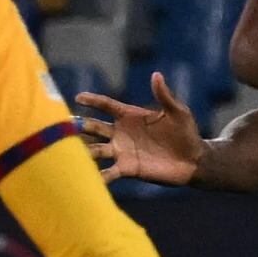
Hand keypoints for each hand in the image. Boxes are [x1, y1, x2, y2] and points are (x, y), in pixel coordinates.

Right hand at [76, 73, 205, 184]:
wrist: (194, 160)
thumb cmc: (186, 133)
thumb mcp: (177, 112)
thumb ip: (164, 96)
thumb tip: (156, 75)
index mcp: (130, 116)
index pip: (106, 105)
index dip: (92, 100)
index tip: (78, 97)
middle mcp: (121, 133)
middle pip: (94, 127)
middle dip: (79, 126)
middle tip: (63, 126)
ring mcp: (122, 151)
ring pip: (96, 150)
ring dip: (83, 151)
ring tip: (68, 153)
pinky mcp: (127, 169)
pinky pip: (108, 173)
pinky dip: (98, 178)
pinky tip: (87, 181)